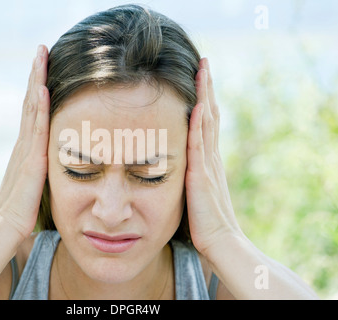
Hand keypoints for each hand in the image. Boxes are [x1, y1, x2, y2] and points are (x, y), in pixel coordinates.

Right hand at [0, 45, 49, 238]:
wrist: (6, 227)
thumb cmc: (21, 208)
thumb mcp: (35, 181)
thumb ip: (43, 167)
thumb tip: (55, 162)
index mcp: (27, 147)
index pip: (32, 110)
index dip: (38, 87)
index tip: (44, 66)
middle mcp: (24, 143)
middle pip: (29, 101)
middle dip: (36, 74)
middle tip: (41, 49)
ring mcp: (26, 149)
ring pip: (31, 108)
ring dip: (36, 81)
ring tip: (41, 56)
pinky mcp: (30, 160)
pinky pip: (35, 129)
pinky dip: (38, 107)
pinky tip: (42, 89)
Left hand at [185, 58, 242, 256]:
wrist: (221, 243)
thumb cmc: (206, 223)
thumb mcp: (196, 193)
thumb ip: (190, 177)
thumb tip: (177, 168)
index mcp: (208, 161)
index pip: (206, 123)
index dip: (204, 100)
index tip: (200, 78)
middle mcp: (211, 158)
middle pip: (209, 115)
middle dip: (206, 88)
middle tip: (204, 63)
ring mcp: (208, 165)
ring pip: (206, 122)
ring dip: (204, 96)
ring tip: (203, 71)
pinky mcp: (201, 176)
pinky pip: (199, 144)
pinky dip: (198, 123)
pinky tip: (196, 106)